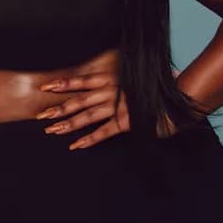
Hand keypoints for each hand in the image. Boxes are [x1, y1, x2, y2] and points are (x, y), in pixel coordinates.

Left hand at [36, 73, 175, 149]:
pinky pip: (104, 132)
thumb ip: (122, 78)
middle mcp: (112, 91)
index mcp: (113, 78)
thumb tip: (113, 77)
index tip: (45, 86)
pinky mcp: (127, 122)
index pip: (83, 80)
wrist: (182, 96)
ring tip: (52, 131)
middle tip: (40, 115)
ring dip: (68, 124)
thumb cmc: (160, 87)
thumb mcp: (138, 77)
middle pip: (79, 100)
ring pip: (87, 116)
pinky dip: (90, 139)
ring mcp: (118, 107)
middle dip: (58, 108)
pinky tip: (76, 145)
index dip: (63, 83)